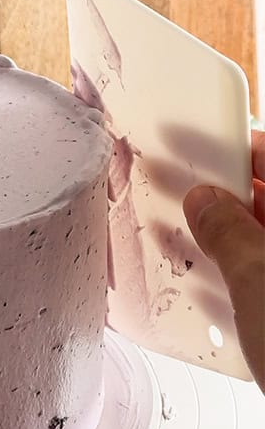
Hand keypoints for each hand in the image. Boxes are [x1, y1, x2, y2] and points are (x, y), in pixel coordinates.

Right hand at [183, 128, 264, 383]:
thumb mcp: (260, 277)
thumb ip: (228, 231)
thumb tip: (205, 202)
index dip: (233, 147)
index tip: (188, 141)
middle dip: (224, 196)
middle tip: (171, 190)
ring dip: (227, 240)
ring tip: (175, 237)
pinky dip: (242, 278)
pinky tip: (206, 287)